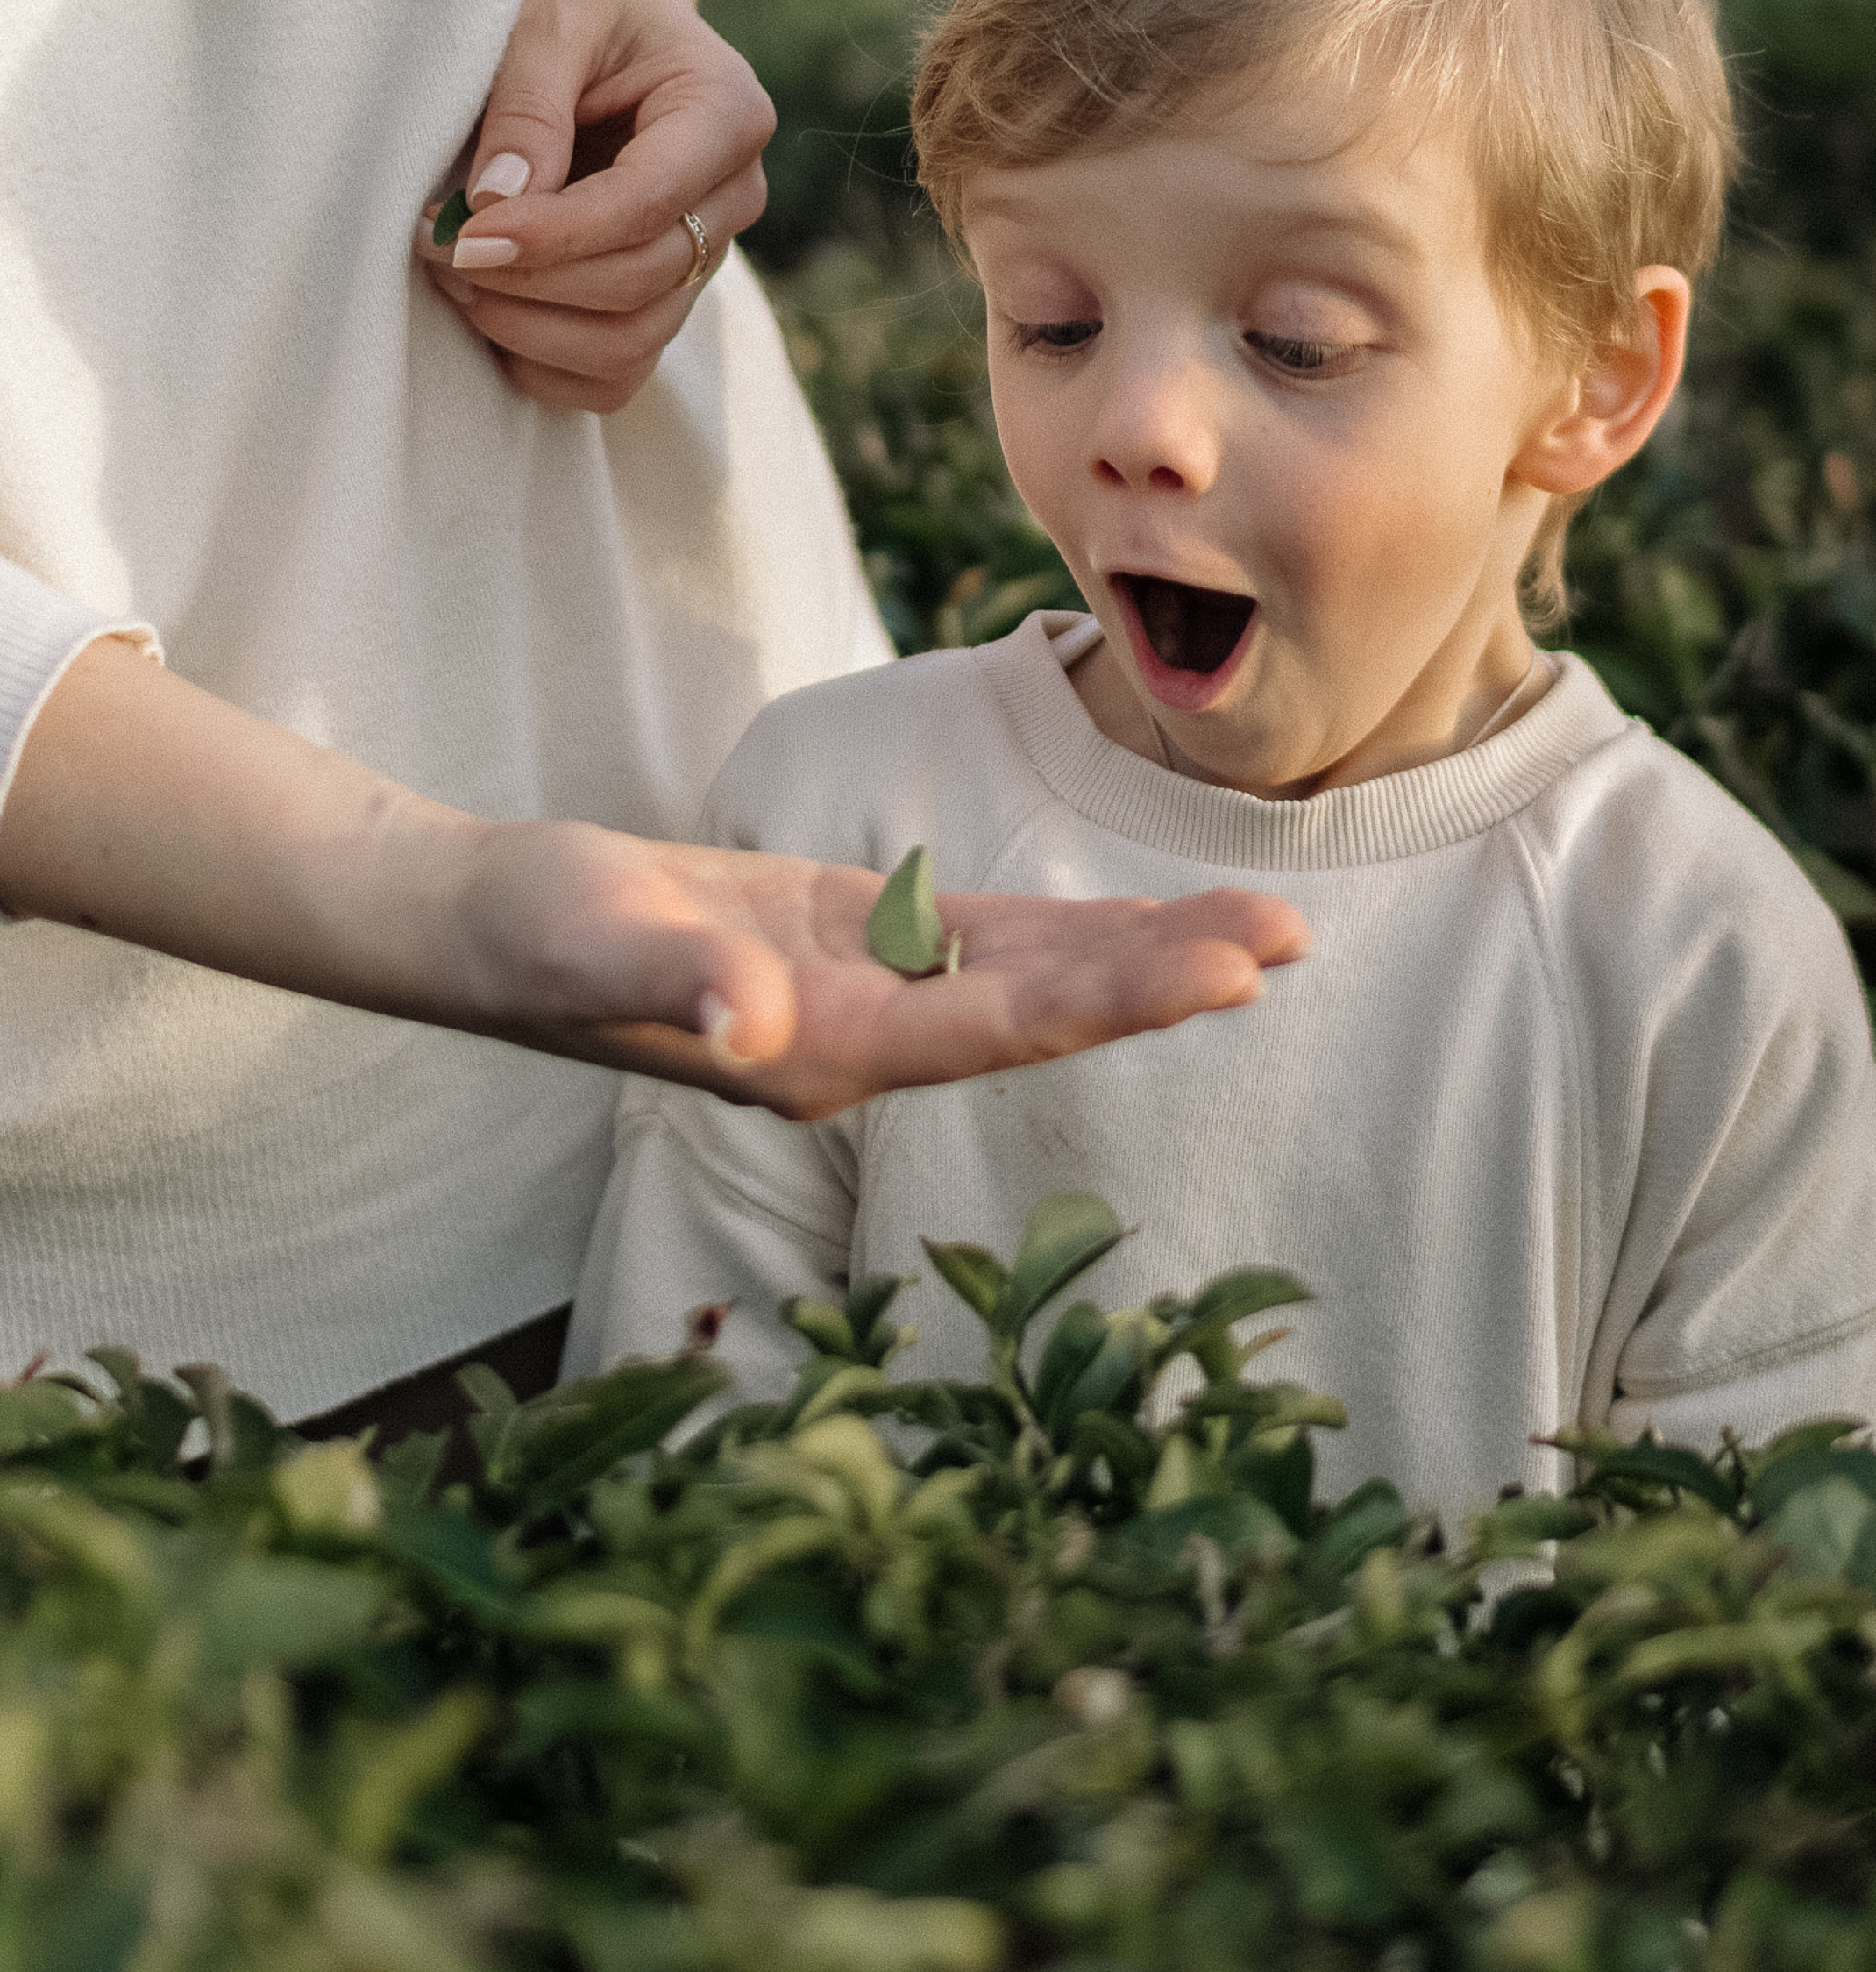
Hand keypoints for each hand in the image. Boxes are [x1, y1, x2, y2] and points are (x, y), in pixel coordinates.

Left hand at [418, 0, 768, 415]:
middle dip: (527, 281)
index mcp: (726, 115)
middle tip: (430, 244)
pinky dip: (545, 367)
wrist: (614, 13)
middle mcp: (735, 196)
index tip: (461, 234)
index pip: (647, 206)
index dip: (553, 236)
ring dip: (527, 328)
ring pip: (630, 343)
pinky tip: (489, 314)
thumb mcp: (548, 20)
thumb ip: (527, 106)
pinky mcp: (668, 297)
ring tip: (450, 274)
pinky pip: (617, 376)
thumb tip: (494, 207)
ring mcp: (708, 256)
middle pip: (640, 283)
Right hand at [445, 821, 1311, 1116]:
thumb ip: (672, 981)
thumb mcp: (591, 940)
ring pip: (1033, 974)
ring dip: (1143, 955)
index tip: (1231, 971)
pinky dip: (1069, 931)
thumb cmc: (529, 933)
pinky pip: (985, 941)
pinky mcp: (852, 944)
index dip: (1121, 994)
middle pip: (1047, 1004)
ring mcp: (863, 995)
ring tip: (1264, 927)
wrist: (483, 925)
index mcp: (825, 1049)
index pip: (1004, 1022)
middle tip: (1295, 934)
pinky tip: (1146, 922)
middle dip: (1169, 974)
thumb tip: (743, 1025)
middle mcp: (866, 1039)